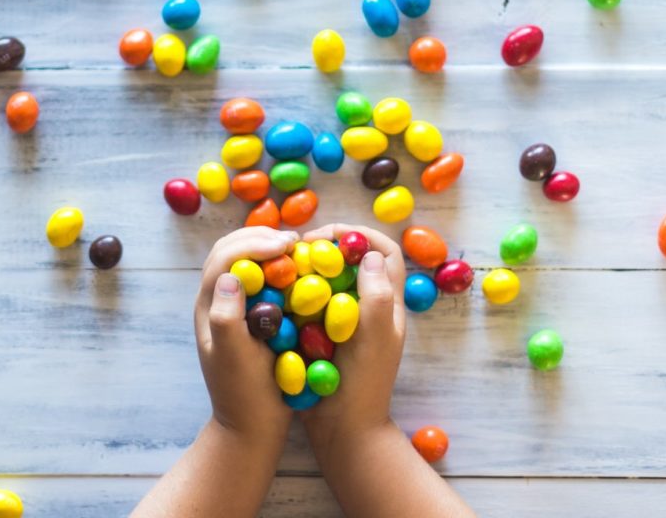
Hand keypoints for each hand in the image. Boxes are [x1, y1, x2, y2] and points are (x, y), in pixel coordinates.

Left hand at [195, 226, 299, 446]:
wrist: (251, 427)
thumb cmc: (244, 394)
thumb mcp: (234, 358)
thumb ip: (227, 318)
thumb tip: (231, 277)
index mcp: (209, 307)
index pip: (224, 259)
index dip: (253, 244)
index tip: (285, 244)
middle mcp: (217, 302)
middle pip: (230, 251)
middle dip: (259, 237)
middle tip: (293, 239)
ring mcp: (233, 308)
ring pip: (245, 261)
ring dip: (268, 247)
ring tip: (297, 248)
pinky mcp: (252, 317)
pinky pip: (261, 279)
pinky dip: (278, 267)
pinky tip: (300, 270)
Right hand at [296, 223, 407, 460]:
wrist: (344, 431)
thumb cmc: (363, 385)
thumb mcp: (375, 339)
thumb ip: (377, 297)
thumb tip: (370, 255)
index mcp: (388, 305)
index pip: (384, 252)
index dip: (359, 235)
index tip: (327, 235)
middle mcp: (369, 308)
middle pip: (354, 260)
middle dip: (327, 246)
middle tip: (298, 247)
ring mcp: (346, 322)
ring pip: (330, 279)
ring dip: (309, 268)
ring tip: (285, 265)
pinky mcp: (324, 335)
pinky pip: (311, 302)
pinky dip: (296, 292)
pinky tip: (276, 293)